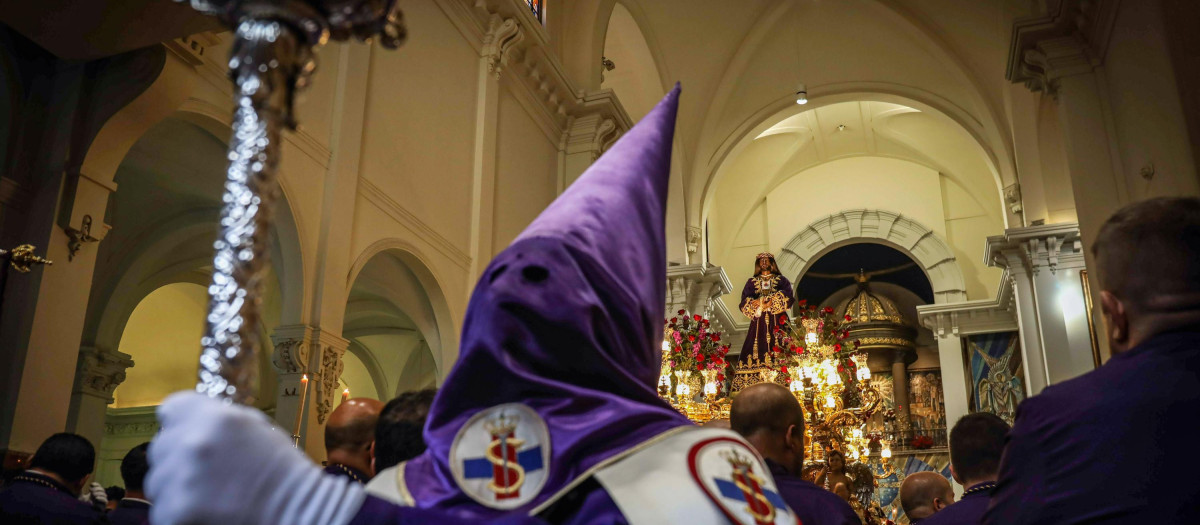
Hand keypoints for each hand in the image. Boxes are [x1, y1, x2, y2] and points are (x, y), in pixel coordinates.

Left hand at [79, 481, 106, 507]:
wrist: (83, 513)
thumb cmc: (82, 505)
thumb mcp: (80, 497)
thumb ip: (81, 492)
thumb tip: (80, 484)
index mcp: (95, 493)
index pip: (99, 486)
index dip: (96, 484)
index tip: (91, 484)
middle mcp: (99, 497)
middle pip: (102, 490)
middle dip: (97, 489)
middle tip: (91, 490)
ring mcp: (101, 501)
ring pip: (104, 494)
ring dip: (99, 493)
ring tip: (93, 495)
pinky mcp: (103, 506)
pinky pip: (105, 501)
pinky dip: (101, 498)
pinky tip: (96, 498)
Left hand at [147, 392, 364, 524]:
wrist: (298, 512)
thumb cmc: (280, 471)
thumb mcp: (255, 428)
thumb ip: (216, 419)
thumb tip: (186, 421)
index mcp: (215, 417)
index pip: (171, 408)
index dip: (182, 423)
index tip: (191, 436)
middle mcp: (194, 443)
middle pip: (161, 446)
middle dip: (178, 458)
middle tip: (207, 474)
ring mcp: (181, 480)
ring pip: (157, 481)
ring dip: (176, 488)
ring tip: (208, 496)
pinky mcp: (174, 513)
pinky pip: (162, 510)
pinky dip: (179, 514)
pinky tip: (205, 513)